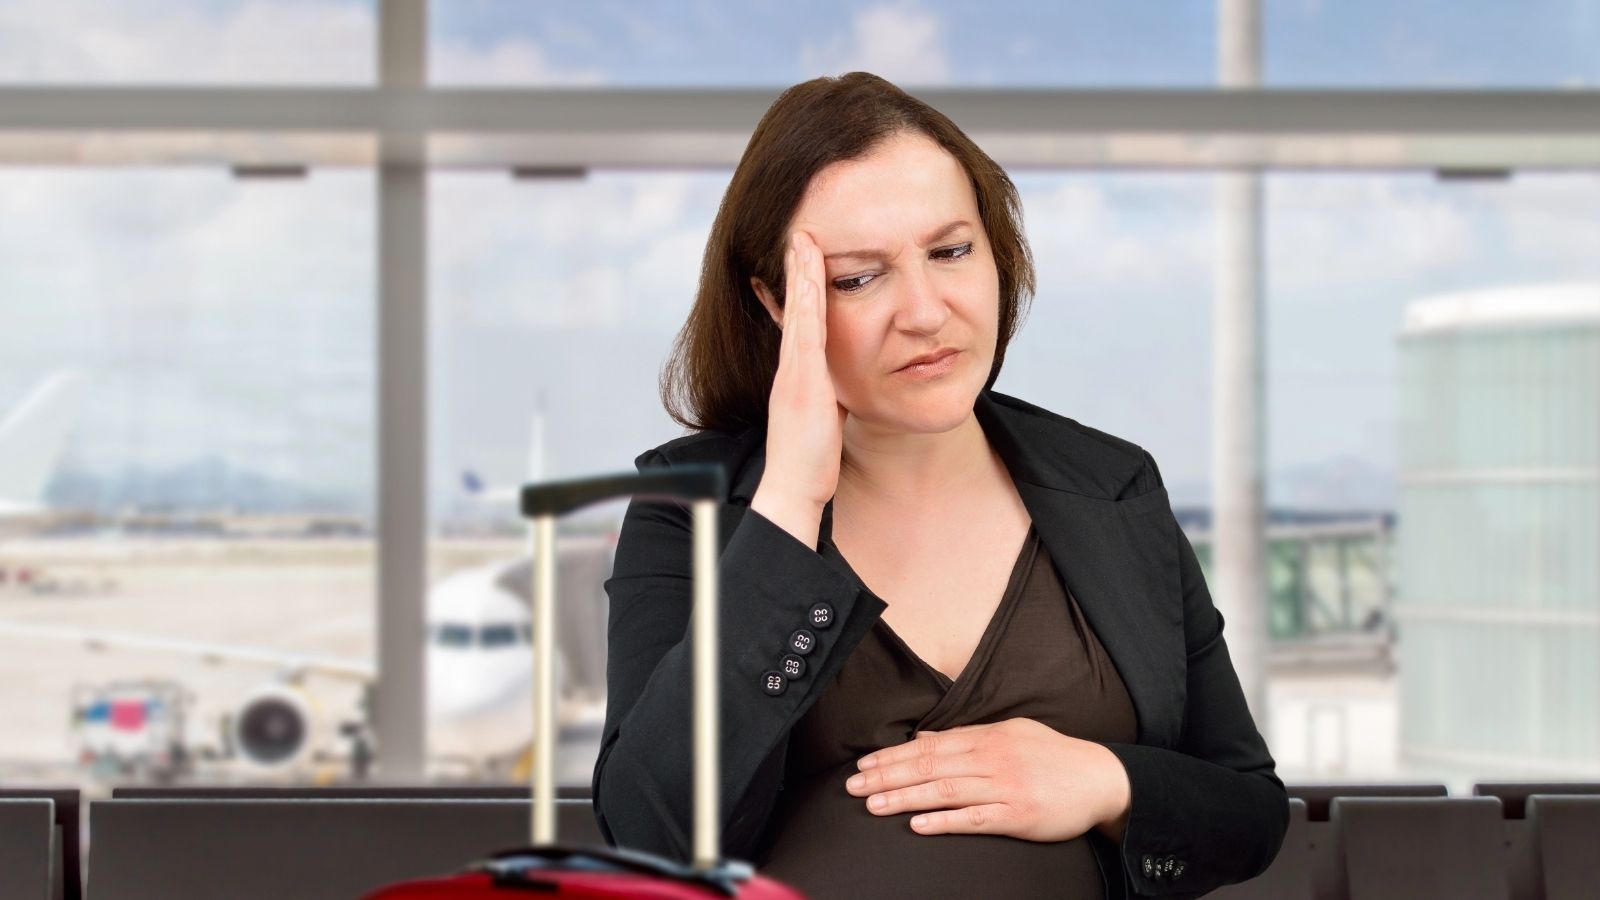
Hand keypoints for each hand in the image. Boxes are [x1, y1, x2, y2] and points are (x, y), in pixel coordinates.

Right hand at [757, 230, 847, 512]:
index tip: (802, 263)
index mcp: (798, 376)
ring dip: (800, 275)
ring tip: (803, 240)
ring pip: (798, 313)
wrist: (793, 488)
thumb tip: (839, 394)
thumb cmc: (809, 463)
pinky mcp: (801, 381)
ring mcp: (794, 372)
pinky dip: (804, 301)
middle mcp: (792, 368)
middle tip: (798, 235)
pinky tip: (809, 277)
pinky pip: (804, 332)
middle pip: (793, 309)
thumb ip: (828, 401)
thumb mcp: (823, 421)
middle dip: (797, 271)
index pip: (799, 324)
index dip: (800, 292)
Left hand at [844, 718, 1131, 841]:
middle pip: (928, 767)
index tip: (864, 765)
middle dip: (887, 776)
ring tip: (873, 805)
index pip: (928, 746)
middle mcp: (991, 759)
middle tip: (853, 786)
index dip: (893, 756)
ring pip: (944, 792)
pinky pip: (974, 819)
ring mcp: (1004, 787)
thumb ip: (969, 735)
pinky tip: (918, 825)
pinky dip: (943, 821)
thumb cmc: (1053, 755)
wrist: (1100, 779)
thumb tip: (926, 738)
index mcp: (987, 737)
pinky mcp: (1017, 815)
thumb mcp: (1011, 732)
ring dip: (904, 798)